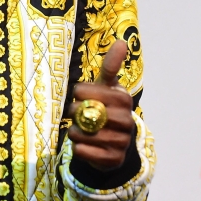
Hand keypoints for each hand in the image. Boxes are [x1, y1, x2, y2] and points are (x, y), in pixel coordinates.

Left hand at [68, 39, 133, 169]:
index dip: (82, 92)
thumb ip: (111, 66)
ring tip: (77, 129)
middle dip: (76, 114)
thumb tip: (122, 41)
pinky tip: (82, 144)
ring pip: (88, 135)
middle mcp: (127, 120)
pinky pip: (88, 153)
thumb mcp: (107, 86)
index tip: (77, 93)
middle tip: (73, 113)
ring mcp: (122, 142)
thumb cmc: (105, 106)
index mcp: (124, 99)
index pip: (97, 93)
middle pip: (92, 115)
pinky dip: (80, 148)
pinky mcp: (113, 159)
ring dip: (76, 132)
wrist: (113, 143)